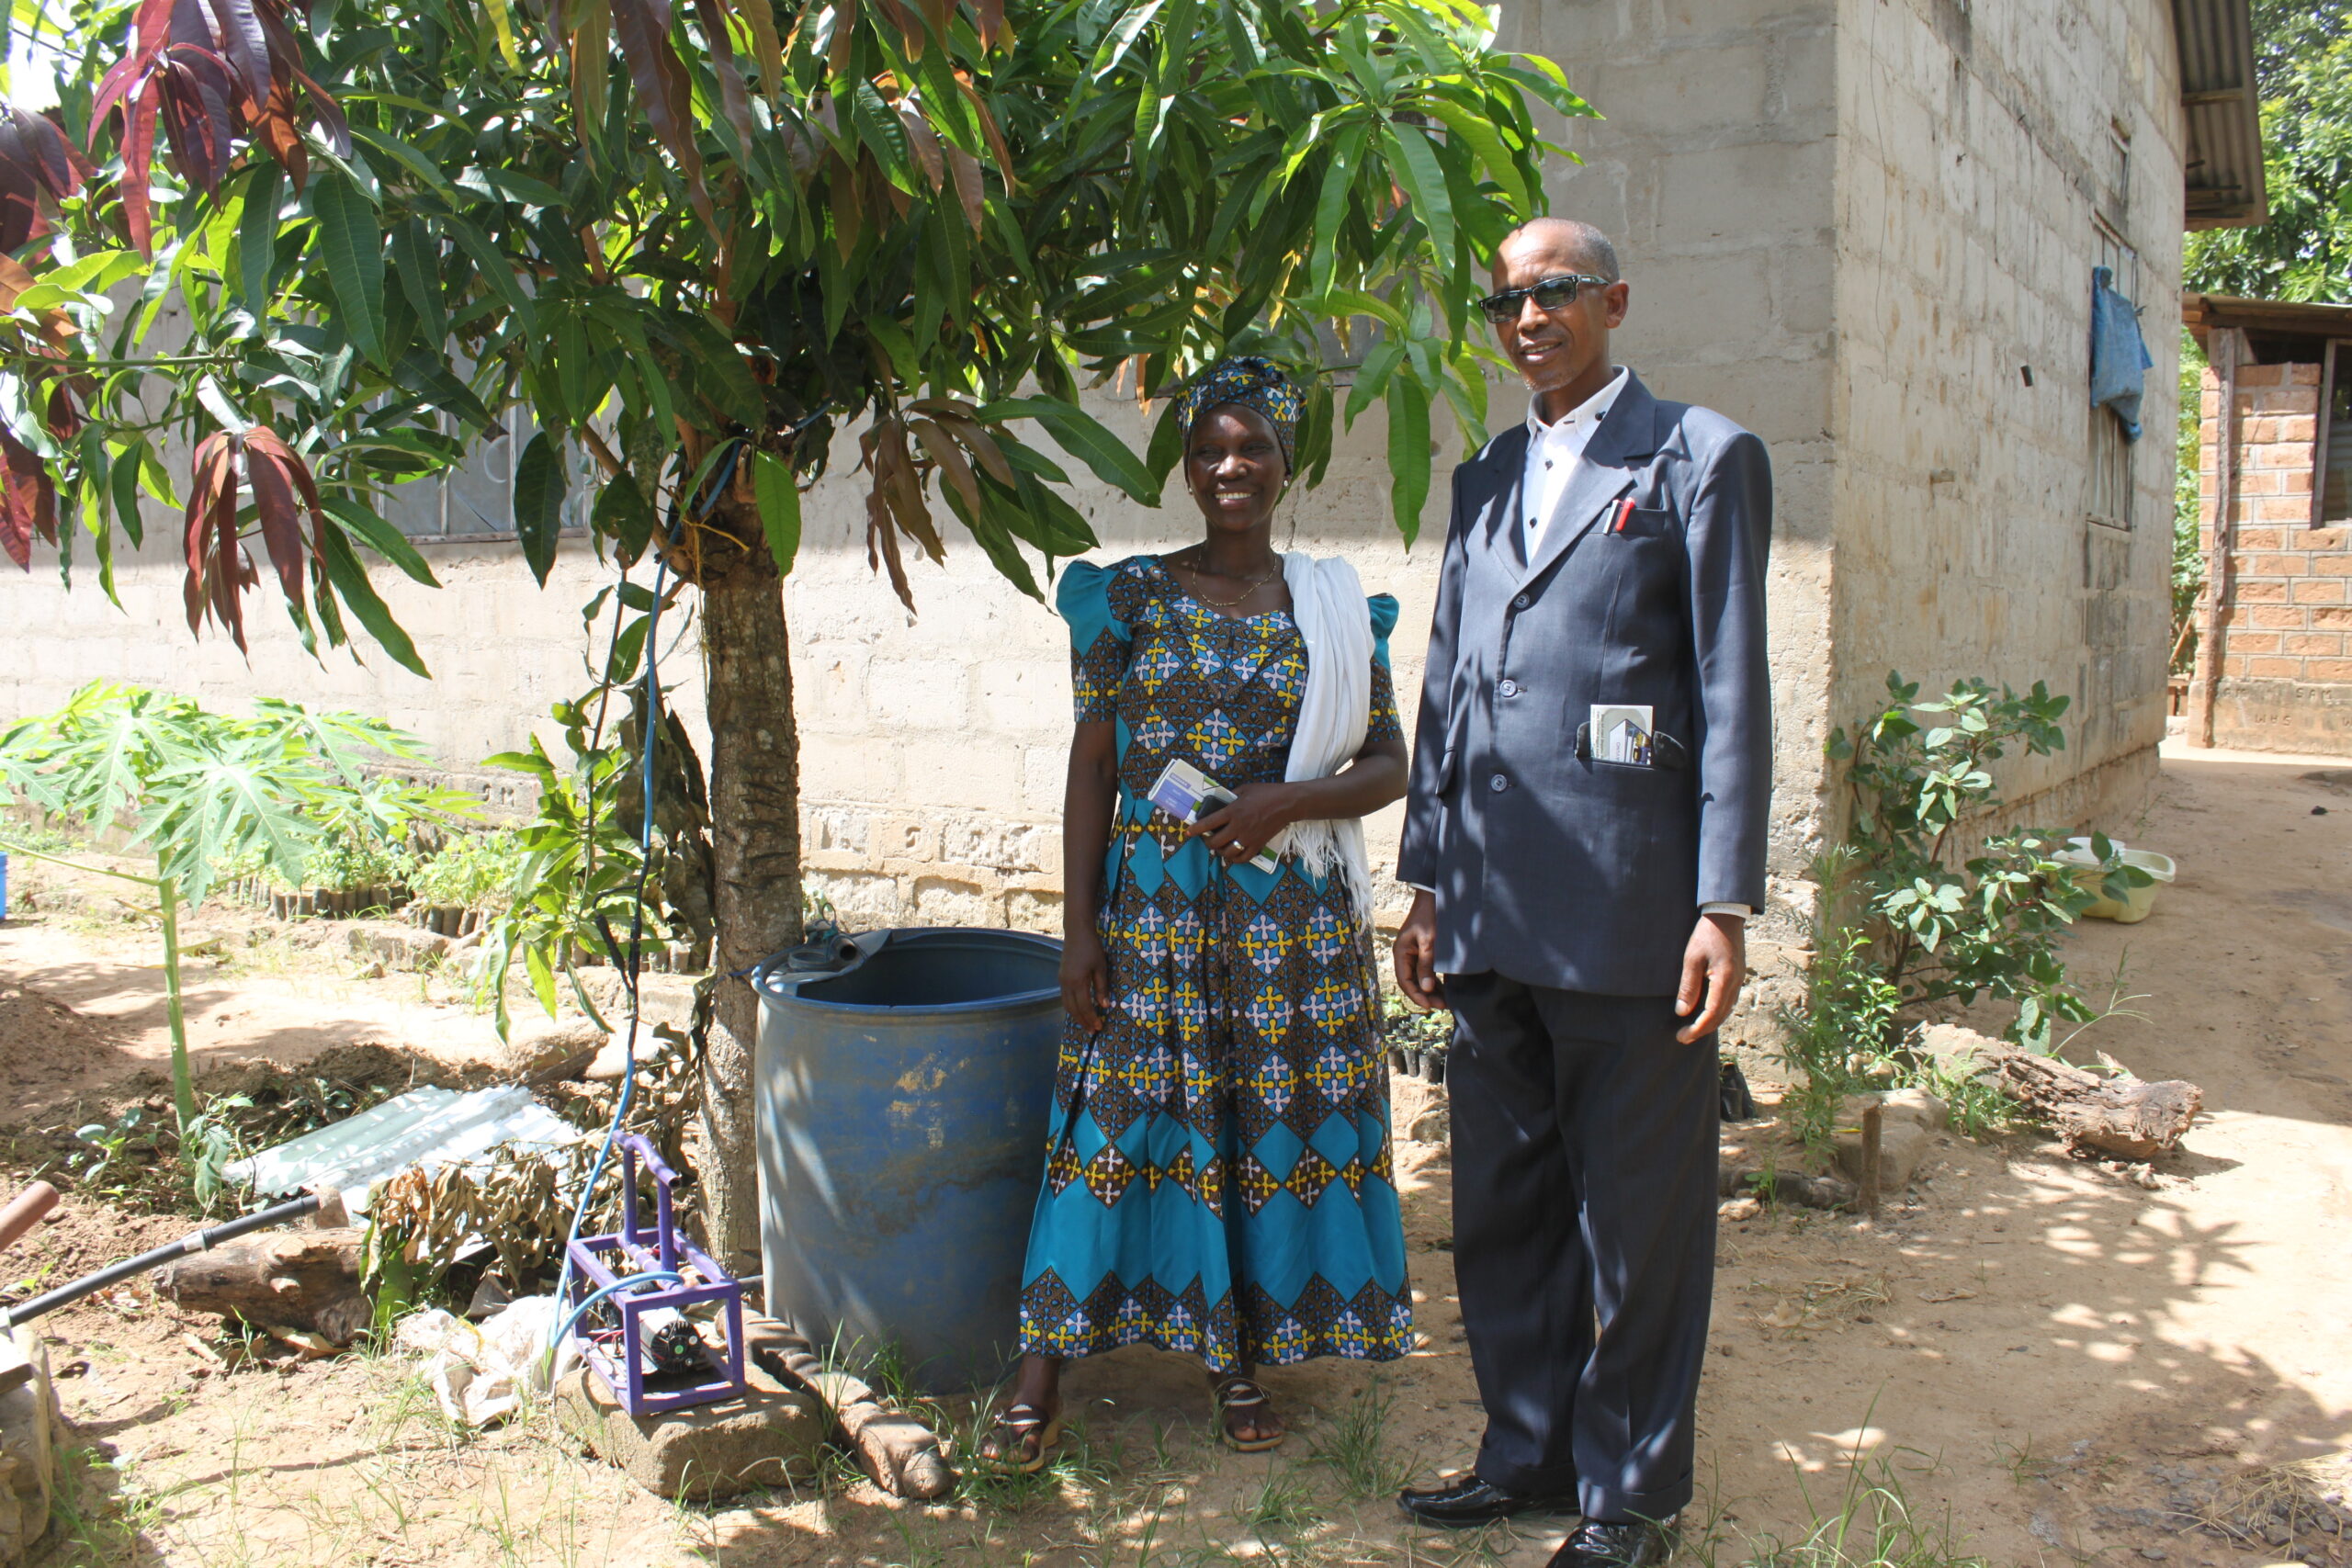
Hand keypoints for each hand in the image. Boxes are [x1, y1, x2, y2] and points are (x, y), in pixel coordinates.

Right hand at [1061, 927, 1109, 1031]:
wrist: (1076, 932)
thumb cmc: (1092, 948)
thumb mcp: (1101, 967)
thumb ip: (1102, 987)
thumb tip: (1104, 1006)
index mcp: (1077, 981)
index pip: (1084, 1006)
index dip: (1091, 1018)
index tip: (1099, 1027)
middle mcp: (1066, 983)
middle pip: (1073, 1009)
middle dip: (1083, 1021)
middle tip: (1093, 1031)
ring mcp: (1062, 981)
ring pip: (1067, 1005)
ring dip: (1076, 1016)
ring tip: (1086, 1024)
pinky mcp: (1061, 978)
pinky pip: (1065, 998)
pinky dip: (1072, 1007)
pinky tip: (1079, 1010)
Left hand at [1190, 782, 1297, 864]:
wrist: (1287, 803)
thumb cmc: (1266, 793)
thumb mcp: (1245, 789)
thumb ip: (1231, 797)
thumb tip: (1221, 803)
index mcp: (1233, 811)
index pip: (1209, 823)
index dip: (1196, 829)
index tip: (1188, 832)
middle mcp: (1238, 827)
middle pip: (1215, 842)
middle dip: (1207, 842)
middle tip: (1206, 838)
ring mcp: (1248, 838)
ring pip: (1227, 853)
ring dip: (1219, 851)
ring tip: (1219, 847)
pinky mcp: (1258, 845)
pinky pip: (1243, 858)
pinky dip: (1235, 859)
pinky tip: (1232, 854)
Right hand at [1392, 890, 1444, 1009]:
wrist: (1434, 897)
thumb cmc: (1430, 916)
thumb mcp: (1429, 942)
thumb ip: (1427, 965)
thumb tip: (1427, 989)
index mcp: (1401, 953)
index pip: (1405, 981)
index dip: (1416, 995)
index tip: (1429, 1006)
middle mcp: (1404, 955)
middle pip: (1411, 982)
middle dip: (1425, 995)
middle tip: (1442, 1005)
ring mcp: (1413, 953)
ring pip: (1419, 978)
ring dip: (1430, 990)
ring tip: (1445, 1001)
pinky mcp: (1422, 951)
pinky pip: (1425, 971)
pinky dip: (1434, 981)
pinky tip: (1444, 988)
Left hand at [1675, 912, 1745, 1042]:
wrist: (1726, 916)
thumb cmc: (1706, 934)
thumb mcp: (1691, 959)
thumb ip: (1688, 986)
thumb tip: (1682, 1012)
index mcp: (1725, 979)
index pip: (1712, 1013)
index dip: (1698, 1028)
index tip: (1683, 1036)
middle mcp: (1736, 983)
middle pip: (1721, 1016)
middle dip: (1702, 1030)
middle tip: (1683, 1038)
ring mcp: (1739, 980)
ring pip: (1727, 1010)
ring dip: (1710, 1023)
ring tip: (1693, 1030)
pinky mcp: (1738, 976)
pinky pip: (1729, 1001)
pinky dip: (1717, 1013)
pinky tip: (1706, 1014)